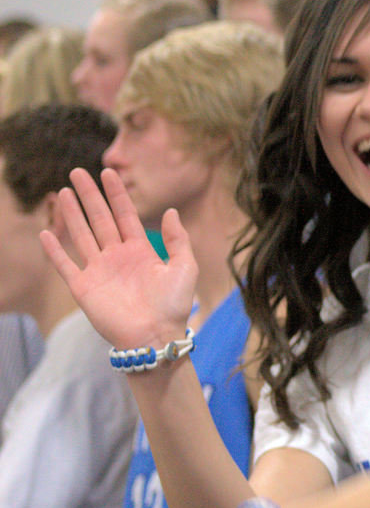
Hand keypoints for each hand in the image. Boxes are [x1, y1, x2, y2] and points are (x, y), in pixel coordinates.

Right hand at [38, 168, 197, 351]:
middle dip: (90, 196)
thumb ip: (178, 239)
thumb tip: (171, 211)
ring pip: (81, 235)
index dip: (117, 194)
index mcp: (141, 251)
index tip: (108, 172)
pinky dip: (54, 250)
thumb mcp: (184, 267)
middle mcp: (118, 257)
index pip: (126, 215)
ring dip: (72, 215)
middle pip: (100, 219)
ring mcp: (99, 271)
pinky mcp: (84, 287)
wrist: (156, 336)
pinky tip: (46, 232)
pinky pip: (65, 265)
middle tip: (77, 172)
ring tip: (64, 192)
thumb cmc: (173, 305)